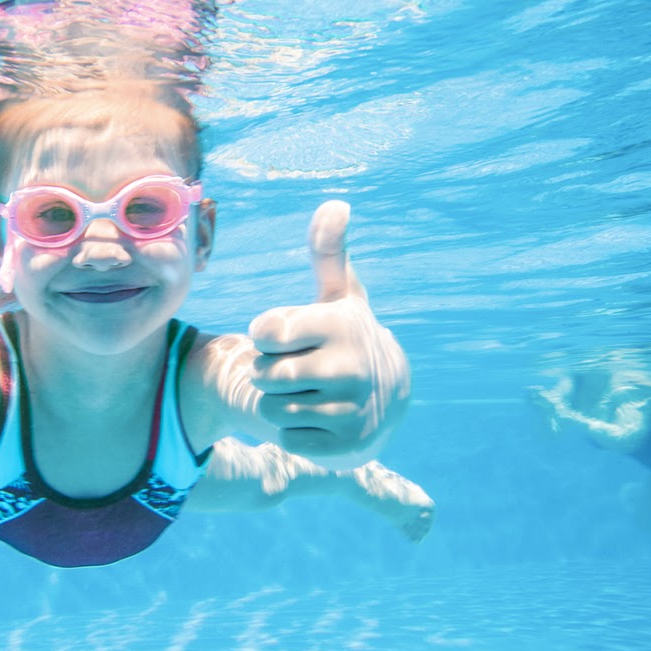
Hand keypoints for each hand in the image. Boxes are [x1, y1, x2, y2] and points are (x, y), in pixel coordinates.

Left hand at [249, 201, 409, 468]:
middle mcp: (351, 367)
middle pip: (264, 375)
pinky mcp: (345, 446)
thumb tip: (336, 203)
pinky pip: (287, 439)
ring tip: (307, 393)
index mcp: (341, 325)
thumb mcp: (338, 295)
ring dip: (279, 403)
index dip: (266, 336)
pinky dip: (294, 432)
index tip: (286, 336)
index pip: (265, 331)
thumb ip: (328, 252)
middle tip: (293, 369)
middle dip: (268, 373)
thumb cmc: (345, 338)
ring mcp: (351, 409)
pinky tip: (318, 418)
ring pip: (273, 409)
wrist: (386, 398)